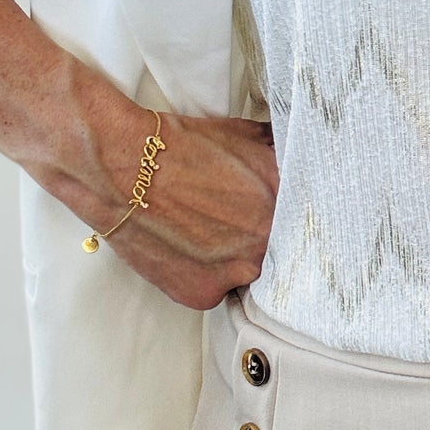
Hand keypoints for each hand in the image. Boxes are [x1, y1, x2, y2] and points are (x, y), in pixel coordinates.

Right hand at [41, 76, 279, 310]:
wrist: (124, 165)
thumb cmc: (181, 146)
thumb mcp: (246, 136)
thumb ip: (277, 154)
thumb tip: (291, 154)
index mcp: (284, 199)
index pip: (305, 220)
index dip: (289, 217)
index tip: (275, 213)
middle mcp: (267, 240)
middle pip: (278, 249)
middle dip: (262, 237)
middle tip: (236, 222)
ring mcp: (237, 271)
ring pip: (249, 272)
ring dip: (236, 258)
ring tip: (208, 233)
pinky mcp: (203, 293)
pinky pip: (217, 289)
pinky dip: (206, 274)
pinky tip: (188, 248)